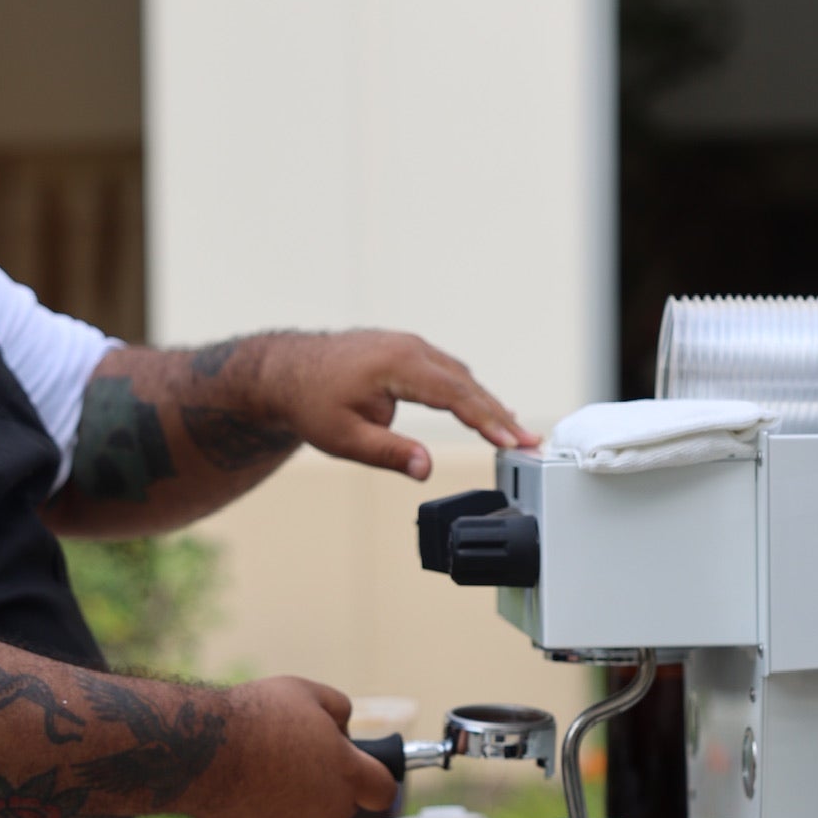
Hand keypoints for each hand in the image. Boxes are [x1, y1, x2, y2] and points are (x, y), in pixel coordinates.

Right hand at [197, 676, 397, 817]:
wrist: (199, 750)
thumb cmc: (252, 718)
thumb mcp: (306, 692)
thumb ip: (337, 709)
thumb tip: (342, 726)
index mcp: (344, 771)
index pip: (383, 790)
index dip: (380, 779)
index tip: (371, 772)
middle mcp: (323, 806)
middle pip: (344, 802)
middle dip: (333, 782)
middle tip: (305, 754)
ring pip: (307, 812)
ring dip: (297, 793)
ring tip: (267, 761)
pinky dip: (266, 805)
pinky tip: (246, 779)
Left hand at [259, 330, 539, 480]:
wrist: (286, 371)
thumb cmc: (311, 402)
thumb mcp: (345, 438)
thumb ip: (389, 454)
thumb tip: (425, 471)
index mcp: (398, 365)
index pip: (456, 395)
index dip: (487, 421)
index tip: (512, 442)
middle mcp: (411, 348)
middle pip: (467, 385)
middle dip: (501, 416)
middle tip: (531, 444)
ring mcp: (411, 346)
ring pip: (461, 378)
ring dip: (489, 405)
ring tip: (516, 435)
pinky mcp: (409, 352)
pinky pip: (449, 373)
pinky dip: (471, 394)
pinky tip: (487, 411)